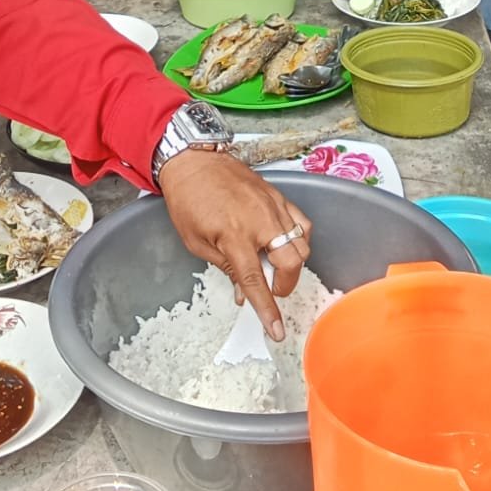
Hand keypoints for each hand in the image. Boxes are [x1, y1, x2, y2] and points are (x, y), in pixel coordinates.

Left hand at [158, 151, 311, 340]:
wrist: (193, 161)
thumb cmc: (188, 200)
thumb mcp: (197, 242)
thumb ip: (226, 267)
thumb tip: (244, 291)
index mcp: (235, 236)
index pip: (257, 281)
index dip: (268, 310)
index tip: (277, 330)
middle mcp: (259, 220)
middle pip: (291, 263)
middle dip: (285, 285)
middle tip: (271, 288)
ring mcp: (272, 205)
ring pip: (302, 243)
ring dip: (292, 262)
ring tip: (275, 265)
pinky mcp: (277, 195)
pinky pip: (301, 221)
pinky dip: (299, 237)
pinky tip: (284, 242)